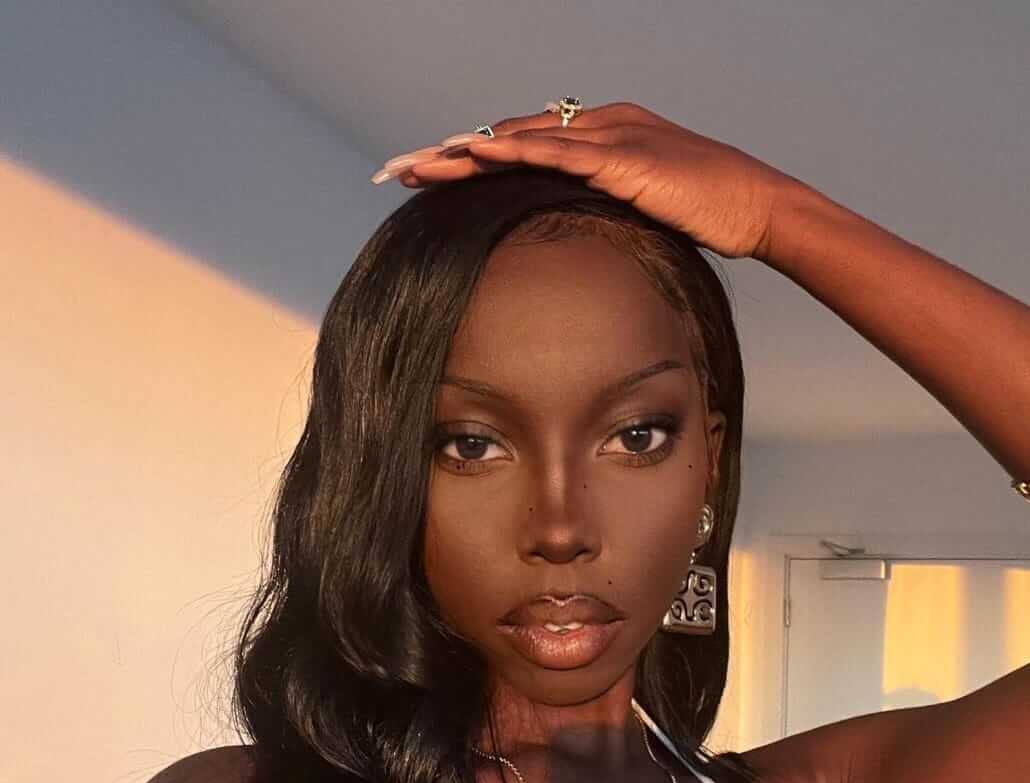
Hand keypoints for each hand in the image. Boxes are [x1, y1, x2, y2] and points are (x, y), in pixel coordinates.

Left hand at [377, 101, 796, 261]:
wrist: (757, 209)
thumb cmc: (706, 218)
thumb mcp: (642, 217)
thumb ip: (604, 218)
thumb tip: (571, 247)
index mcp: (599, 141)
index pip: (522, 148)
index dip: (473, 164)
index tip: (430, 181)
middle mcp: (597, 127)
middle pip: (508, 136)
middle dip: (449, 155)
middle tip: (398, 170)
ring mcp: (609, 136)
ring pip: (521, 136)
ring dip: (465, 150)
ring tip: (417, 164)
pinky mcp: (622, 155)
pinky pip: (556, 149)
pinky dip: (513, 147)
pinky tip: (475, 152)